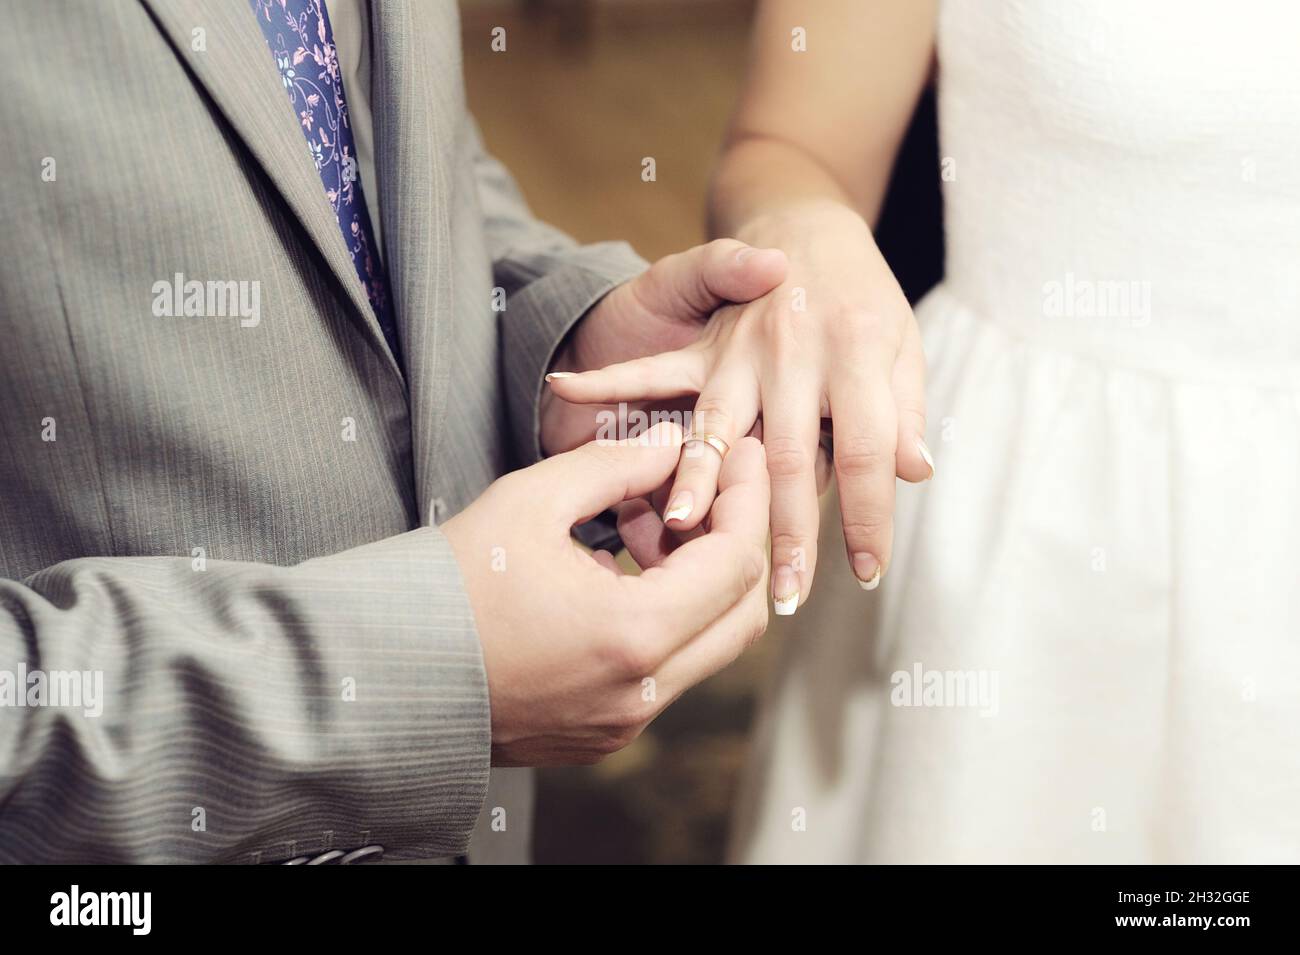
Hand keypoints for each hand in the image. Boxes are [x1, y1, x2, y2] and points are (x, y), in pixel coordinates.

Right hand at [442, 422, 770, 765]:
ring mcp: (625, 723)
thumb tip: (673, 444)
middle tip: (715, 486)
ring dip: (702, 580)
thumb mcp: (531, 500)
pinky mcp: (604, 734)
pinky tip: (624, 569)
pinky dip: (669, 616)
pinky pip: (668, 670)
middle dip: (739, 541)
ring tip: (647, 523)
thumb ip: (616, 464)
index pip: (736, 563)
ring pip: (710, 645)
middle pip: (743, 614)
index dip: (748, 499)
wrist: (382, 675)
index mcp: (632, 636)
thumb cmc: (446, 584)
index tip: (742, 453)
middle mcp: (642, 695)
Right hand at [547, 200, 931, 611]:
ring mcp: (740, 350)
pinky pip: (652, 369)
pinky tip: (567, 389)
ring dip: (697, 483)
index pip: (865, 452)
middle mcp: (794, 355)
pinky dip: (608, 379)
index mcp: (856, 355)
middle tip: (779, 594)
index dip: (868, 518)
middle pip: (787, 458)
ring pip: (716, 429)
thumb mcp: (904, 345)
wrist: (812, 225)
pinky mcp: (702, 346)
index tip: (867, 574)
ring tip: (680, 531)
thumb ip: (906, 410)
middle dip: (784, 532)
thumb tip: (916, 472)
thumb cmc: (865, 296)